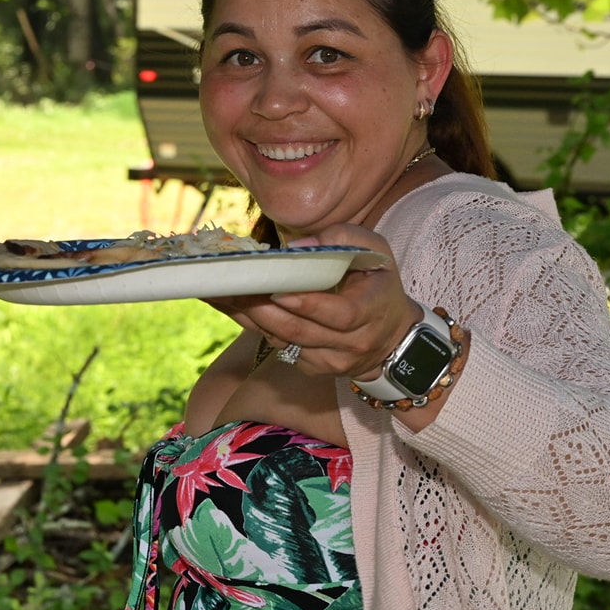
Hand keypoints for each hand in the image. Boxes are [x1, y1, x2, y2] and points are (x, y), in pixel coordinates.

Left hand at [204, 224, 421, 380]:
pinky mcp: (313, 368)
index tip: (277, 289)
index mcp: (371, 311)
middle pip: (301, 331)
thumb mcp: (373, 250)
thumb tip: (293, 250)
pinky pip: (279, 347)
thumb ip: (339, 240)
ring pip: (284, 341)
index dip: (308, 305)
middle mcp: (352, 344)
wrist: (392, 335)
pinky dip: (252, 326)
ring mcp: (331, 361)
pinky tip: (228, 305)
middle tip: (229, 286)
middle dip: (261, 309)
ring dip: (247, 317)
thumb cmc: (378, 282)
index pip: (339, 315)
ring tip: (216, 292)